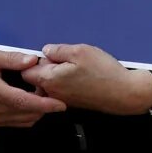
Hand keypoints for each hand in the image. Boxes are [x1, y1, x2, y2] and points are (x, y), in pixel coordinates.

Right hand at [0, 45, 65, 127]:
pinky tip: (28, 102)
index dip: (44, 105)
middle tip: (48, 90)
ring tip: (39, 94)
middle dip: (43, 105)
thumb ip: (10, 58)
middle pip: (27, 113)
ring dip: (36, 111)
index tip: (60, 104)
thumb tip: (32, 60)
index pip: (23, 102)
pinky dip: (28, 115)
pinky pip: (17, 122)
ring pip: (24, 120)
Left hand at [21, 43, 151, 116]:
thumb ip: (57, 50)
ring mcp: (62, 100)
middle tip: (63, 58)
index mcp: (48, 80)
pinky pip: (60, 89)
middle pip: (35, 77)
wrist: (126, 94)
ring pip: (48, 83)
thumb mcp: (79, 51)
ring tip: (74, 66)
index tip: (46, 53)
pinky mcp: (72, 103)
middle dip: (43, 66)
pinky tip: (80, 75)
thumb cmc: (103, 71)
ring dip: (55, 73)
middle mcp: (51, 93)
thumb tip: (45, 51)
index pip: (25, 70)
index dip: (31, 59)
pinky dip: (64, 81)